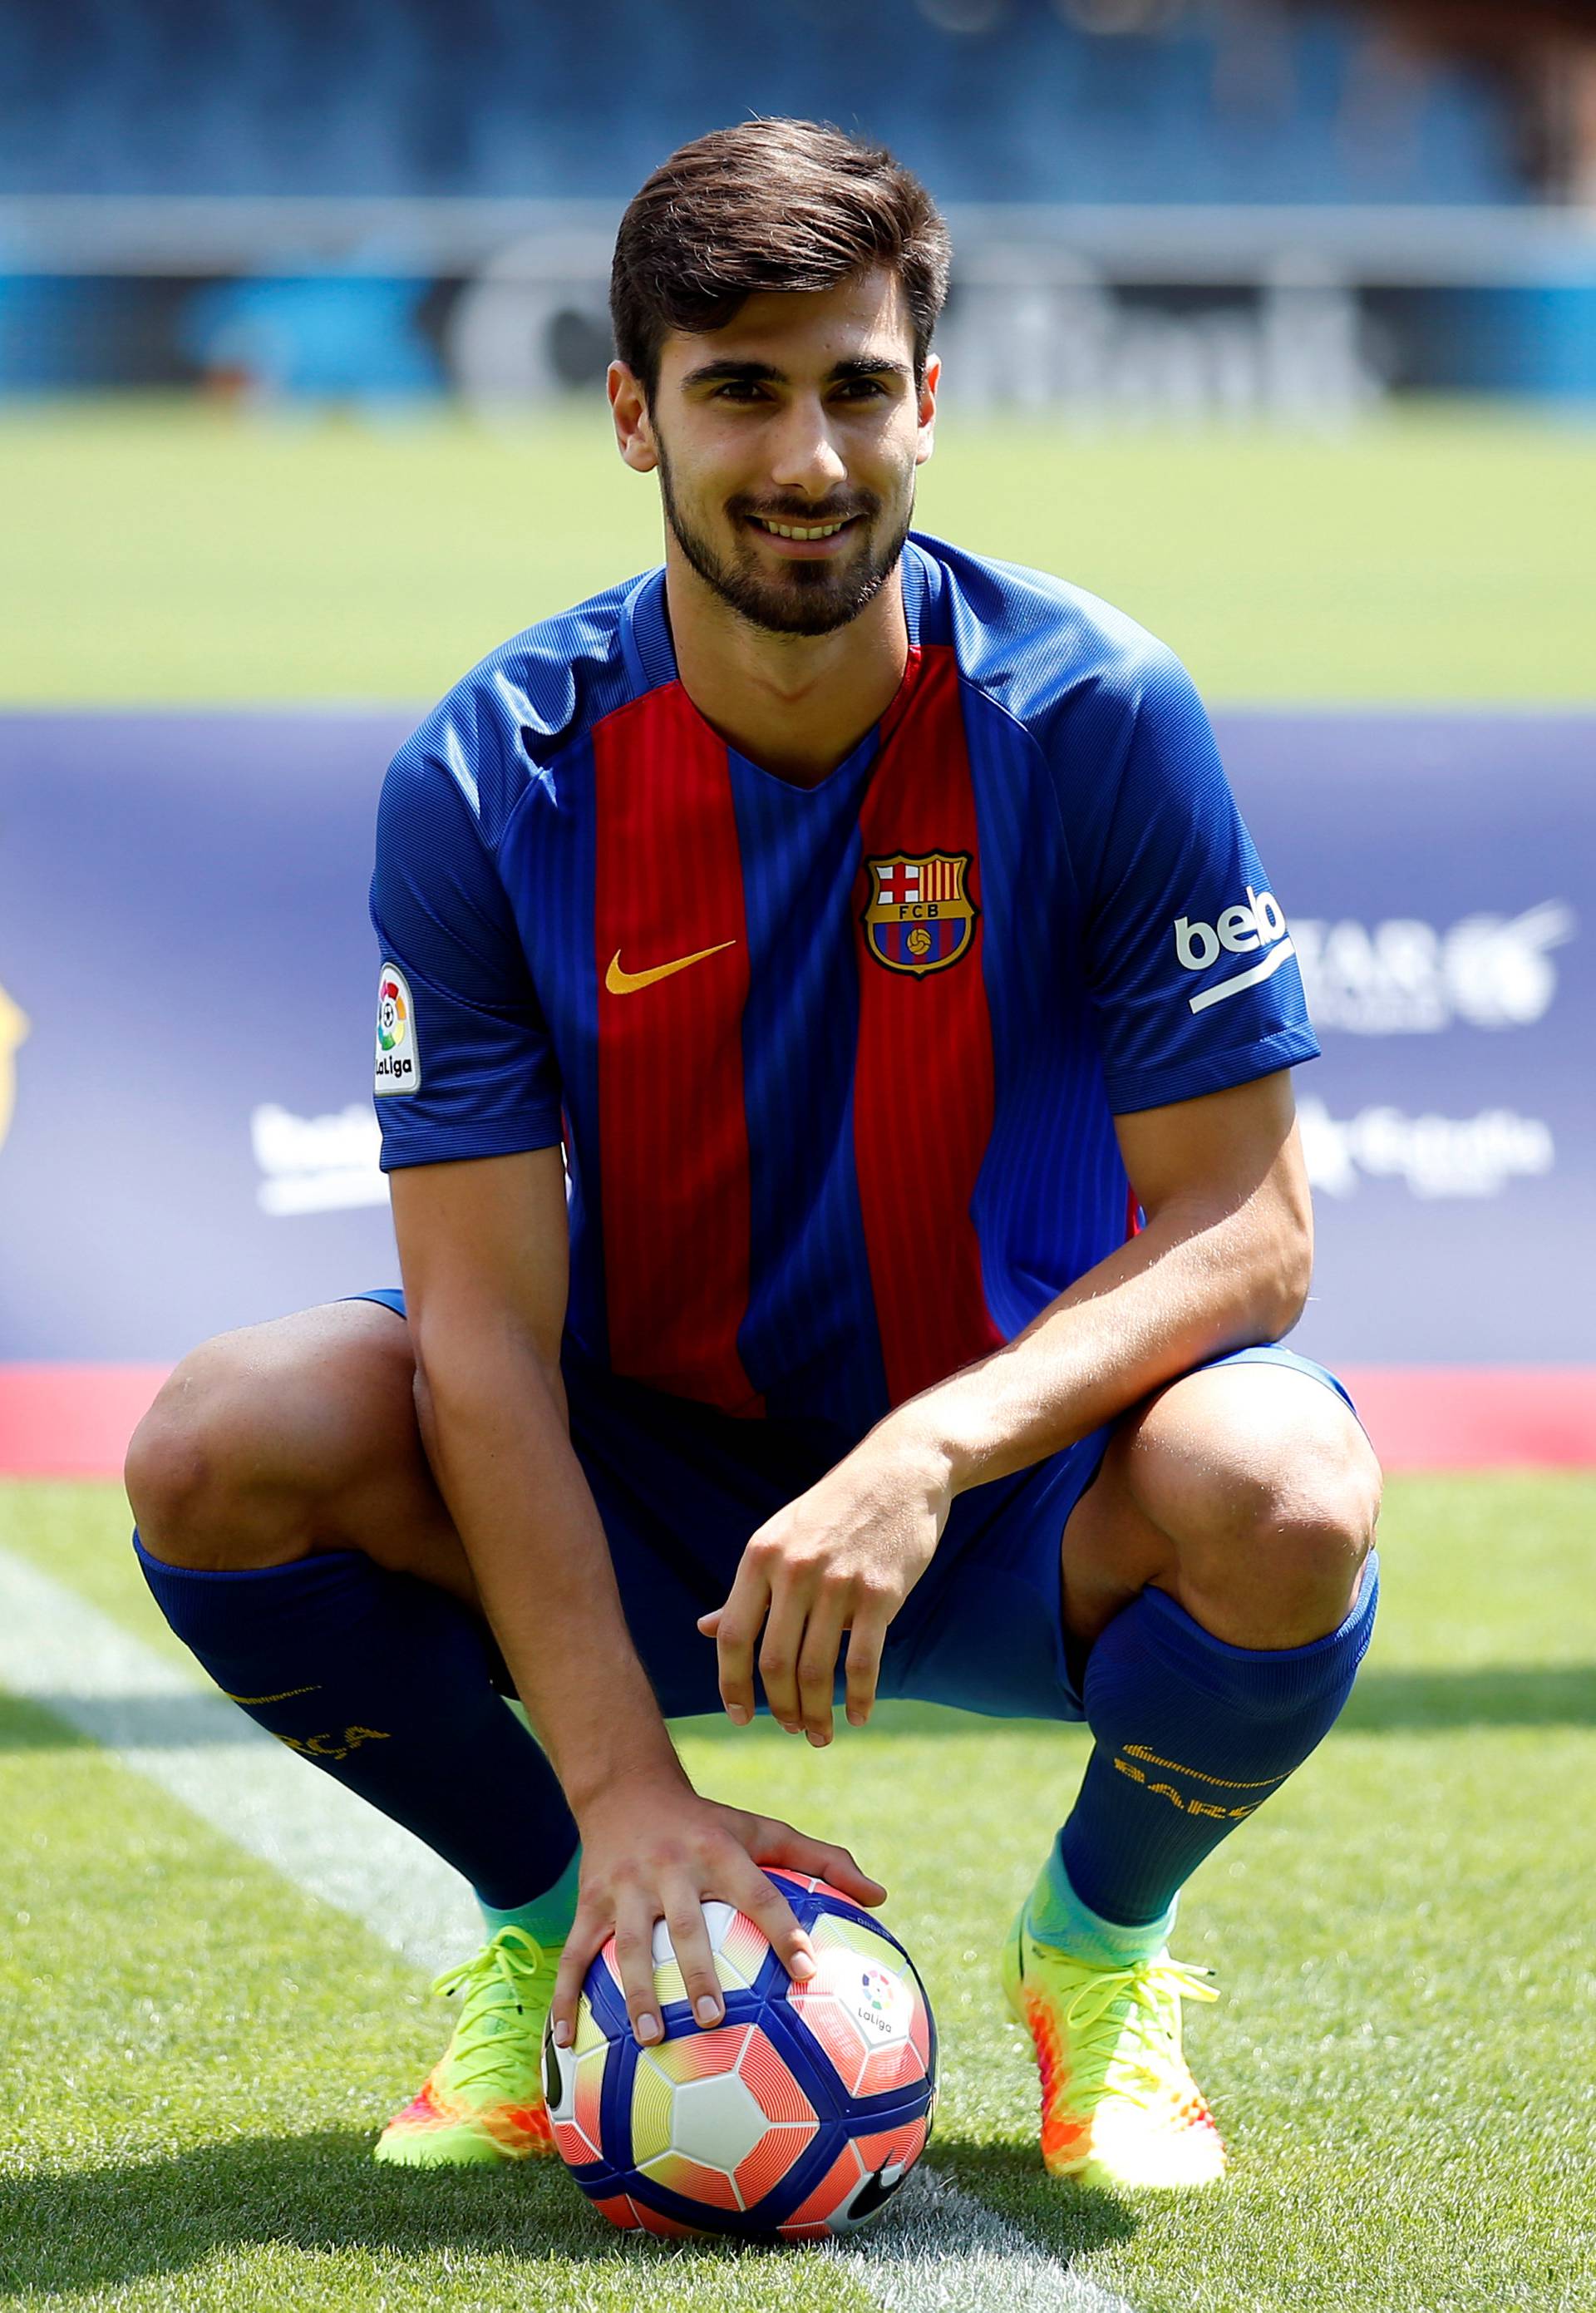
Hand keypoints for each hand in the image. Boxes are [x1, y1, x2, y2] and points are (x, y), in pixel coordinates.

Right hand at [549, 1779, 884, 2050]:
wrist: (626, 1788)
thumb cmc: (709, 1822)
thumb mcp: (763, 1829)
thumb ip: (823, 1860)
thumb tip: (882, 1897)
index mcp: (719, 1851)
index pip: (758, 1892)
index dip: (783, 1930)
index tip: (808, 1972)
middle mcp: (671, 1867)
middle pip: (685, 1924)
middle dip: (699, 1971)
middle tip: (715, 2019)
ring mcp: (625, 1886)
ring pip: (627, 1943)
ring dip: (636, 1991)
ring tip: (650, 2038)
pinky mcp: (590, 1902)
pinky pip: (575, 1954)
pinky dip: (566, 1998)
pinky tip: (562, 2044)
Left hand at [698, 1426, 952, 1744]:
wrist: (900, 1469)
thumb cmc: (834, 1509)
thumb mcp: (781, 1537)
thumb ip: (749, 1589)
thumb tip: (707, 1631)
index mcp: (761, 1556)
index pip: (734, 1637)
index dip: (731, 1685)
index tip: (739, 1717)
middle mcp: (794, 1570)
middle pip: (774, 1662)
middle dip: (780, 1708)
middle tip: (790, 1729)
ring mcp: (839, 1583)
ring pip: (818, 1670)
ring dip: (816, 1714)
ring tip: (819, 1734)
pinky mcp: (881, 1593)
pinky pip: (865, 1662)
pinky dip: (860, 1699)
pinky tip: (859, 1716)